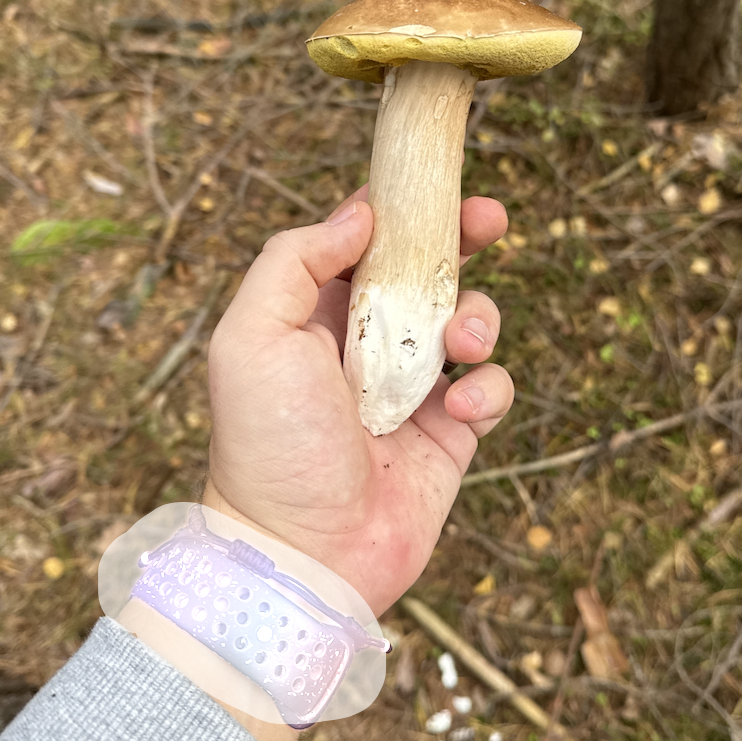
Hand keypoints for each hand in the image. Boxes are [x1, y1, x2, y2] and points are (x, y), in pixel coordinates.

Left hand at [199, 189, 512, 615]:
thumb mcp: (252, 336)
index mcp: (312, 316)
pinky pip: (488, 388)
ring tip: (459, 342)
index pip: (363, 243)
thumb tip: (360, 214)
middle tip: (489, 219)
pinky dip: (486, 386)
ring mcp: (410, 391)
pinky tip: (458, 407)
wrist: (302, 555)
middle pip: (426, 271)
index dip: (399, 209)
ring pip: (468, 323)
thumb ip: (295, 260)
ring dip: (477, 316)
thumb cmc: (267, 446)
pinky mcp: (449, 437)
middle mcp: (363, 347)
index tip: (432, 185)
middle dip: (461, 240)